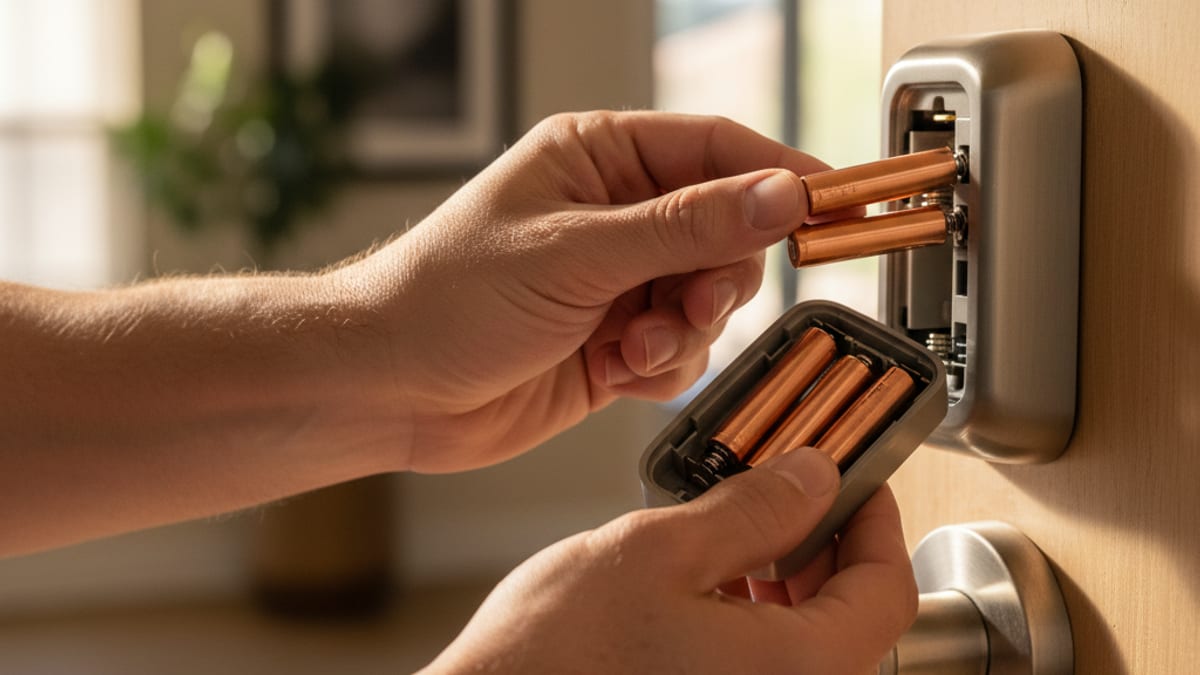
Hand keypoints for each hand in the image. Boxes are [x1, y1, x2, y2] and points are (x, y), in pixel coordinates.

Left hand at [337, 111, 832, 471]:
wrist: (390, 388)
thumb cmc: (449, 296)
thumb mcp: (578, 252)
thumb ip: (687, 227)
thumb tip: (779, 197)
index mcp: (598, 158)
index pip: (717, 150)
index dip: (779, 177)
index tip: (833, 208)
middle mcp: (614, 215)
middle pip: (726, 231)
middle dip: (719, 278)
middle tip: (693, 304)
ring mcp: (616, 280)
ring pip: (709, 298)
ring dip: (685, 330)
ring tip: (633, 345)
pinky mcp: (614, 341)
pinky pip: (681, 349)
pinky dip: (662, 366)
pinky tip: (615, 371)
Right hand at [423, 449, 917, 673]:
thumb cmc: (552, 657)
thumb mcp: (658, 550)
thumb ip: (753, 510)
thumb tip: (814, 477)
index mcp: (796, 669)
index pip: (886, 591)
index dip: (876, 522)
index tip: (856, 482)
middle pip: (852, 623)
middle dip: (828, 549)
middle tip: (791, 498)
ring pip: (809, 648)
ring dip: (791, 584)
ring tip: (740, 537)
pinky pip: (766, 670)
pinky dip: (757, 623)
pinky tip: (710, 590)